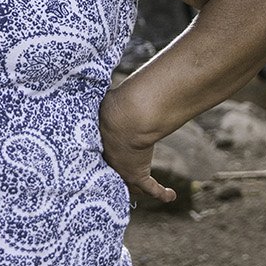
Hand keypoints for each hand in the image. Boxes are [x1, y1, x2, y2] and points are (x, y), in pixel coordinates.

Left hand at [99, 83, 174, 203]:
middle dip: (116, 175)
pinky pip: (151, 189)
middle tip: (120, 177)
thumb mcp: (103, 99)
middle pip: (112, 172)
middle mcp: (108, 160)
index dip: (103, 153)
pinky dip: (161, 193)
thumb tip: (95, 70)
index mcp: (96, 143)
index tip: (105, 153)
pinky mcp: (137, 174)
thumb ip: (101, 95)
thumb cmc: (111, 107)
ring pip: (130, 184)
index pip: (99, 152)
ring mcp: (122, 169)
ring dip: (139, 187)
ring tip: (148, 190)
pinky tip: (170, 195)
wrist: (125, 118)